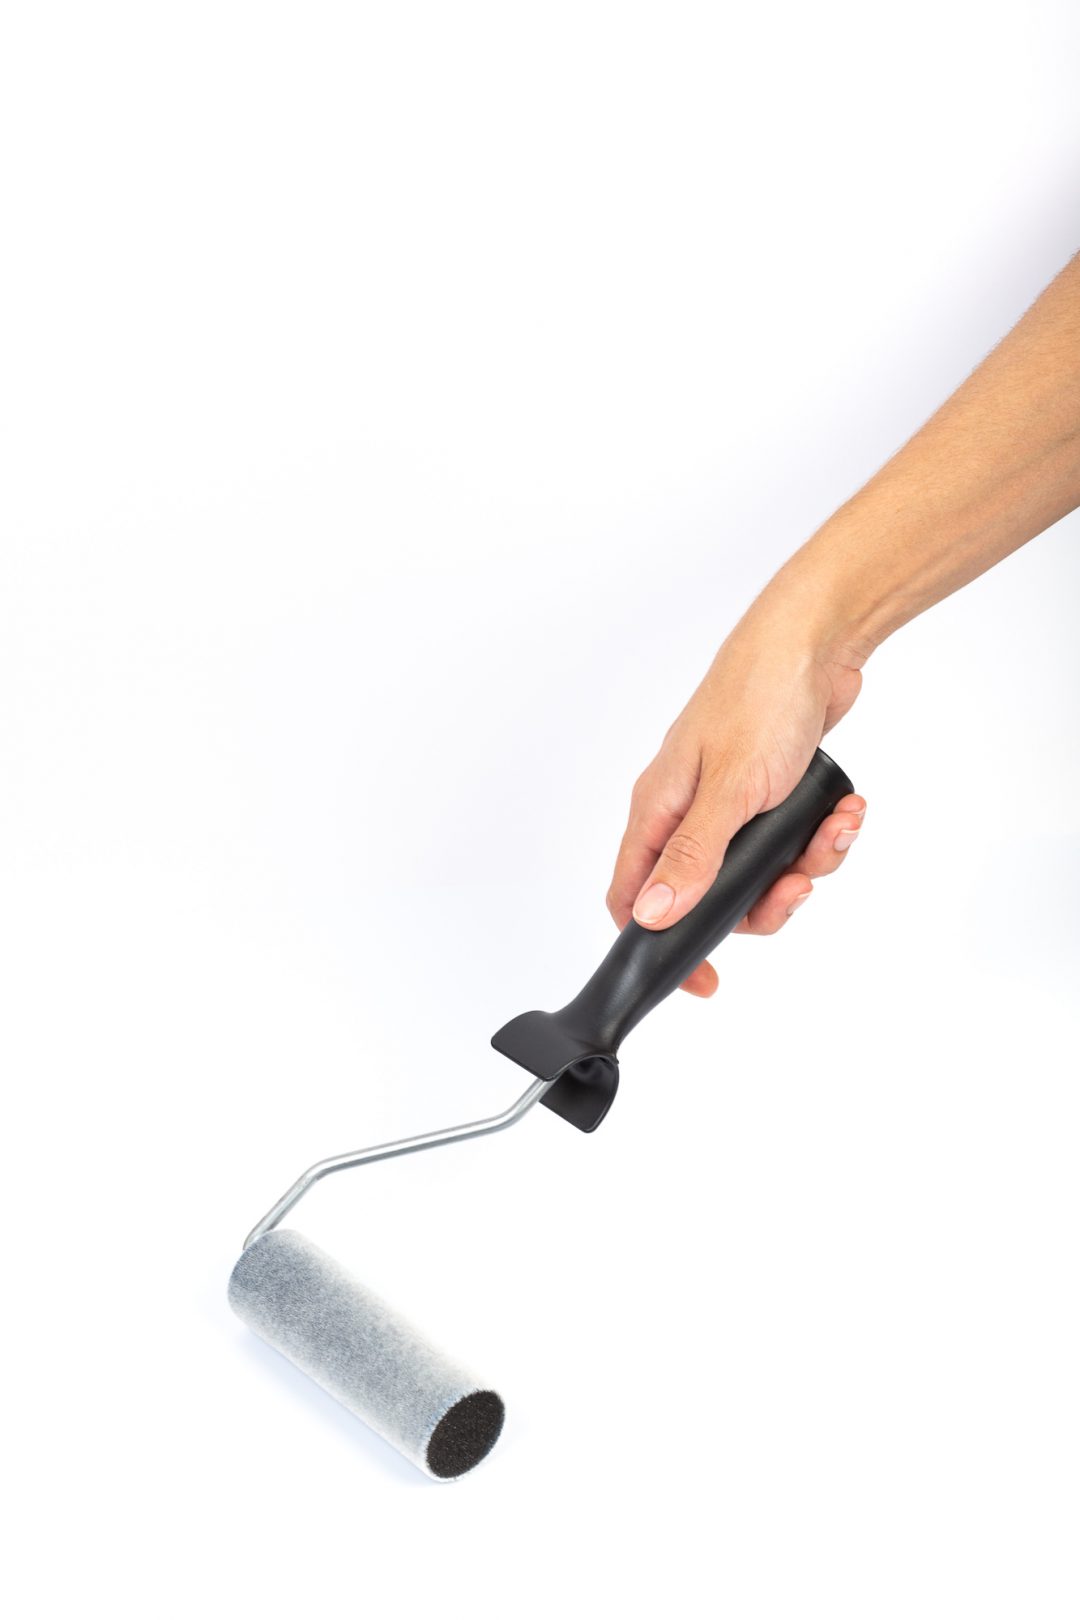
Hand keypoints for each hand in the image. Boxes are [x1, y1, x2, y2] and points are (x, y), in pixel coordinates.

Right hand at [605, 586, 866, 995]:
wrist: (815, 641)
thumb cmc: (759, 698)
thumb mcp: (728, 791)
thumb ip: (691, 858)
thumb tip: (650, 916)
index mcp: (658, 809)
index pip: (634, 897)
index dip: (661, 945)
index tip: (704, 979)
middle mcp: (687, 810)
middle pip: (710, 895)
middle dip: (765, 902)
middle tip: (797, 888)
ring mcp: (729, 801)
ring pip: (760, 872)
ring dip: (807, 864)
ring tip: (835, 831)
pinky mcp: (770, 792)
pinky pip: (792, 840)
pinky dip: (823, 834)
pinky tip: (844, 808)